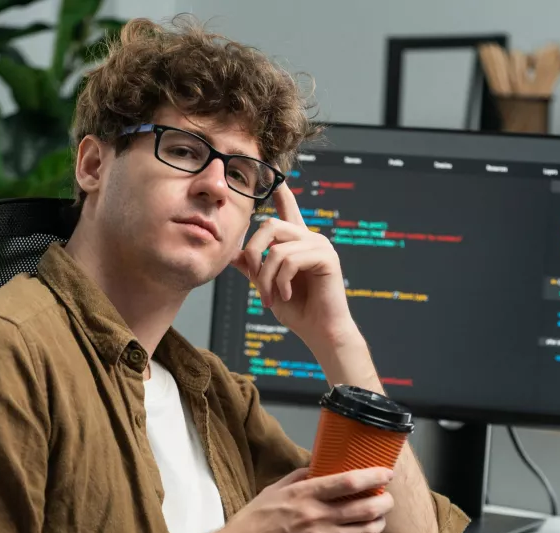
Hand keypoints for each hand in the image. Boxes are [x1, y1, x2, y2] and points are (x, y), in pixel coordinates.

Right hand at [208, 467, 394, 532]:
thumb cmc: (251, 523)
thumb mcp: (273, 491)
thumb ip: (298, 478)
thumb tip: (318, 468)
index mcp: (304, 494)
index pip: (348, 481)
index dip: (373, 476)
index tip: (385, 473)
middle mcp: (316, 516)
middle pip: (365, 507)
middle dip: (384, 502)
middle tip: (387, 499)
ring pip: (366, 531)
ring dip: (378, 524)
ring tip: (378, 519)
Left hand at [231, 183, 356, 348]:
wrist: (320, 332)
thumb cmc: (298, 311)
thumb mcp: (267, 286)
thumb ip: (253, 268)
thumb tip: (233, 253)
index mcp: (298, 243)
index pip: (288, 209)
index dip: (281, 193)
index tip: (277, 174)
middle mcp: (310, 238)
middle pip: (269, 225)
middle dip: (253, 254)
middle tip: (253, 281)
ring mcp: (320, 245)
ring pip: (276, 248)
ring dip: (265, 277)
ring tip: (269, 298)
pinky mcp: (326, 257)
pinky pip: (289, 260)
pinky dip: (281, 281)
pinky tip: (286, 295)